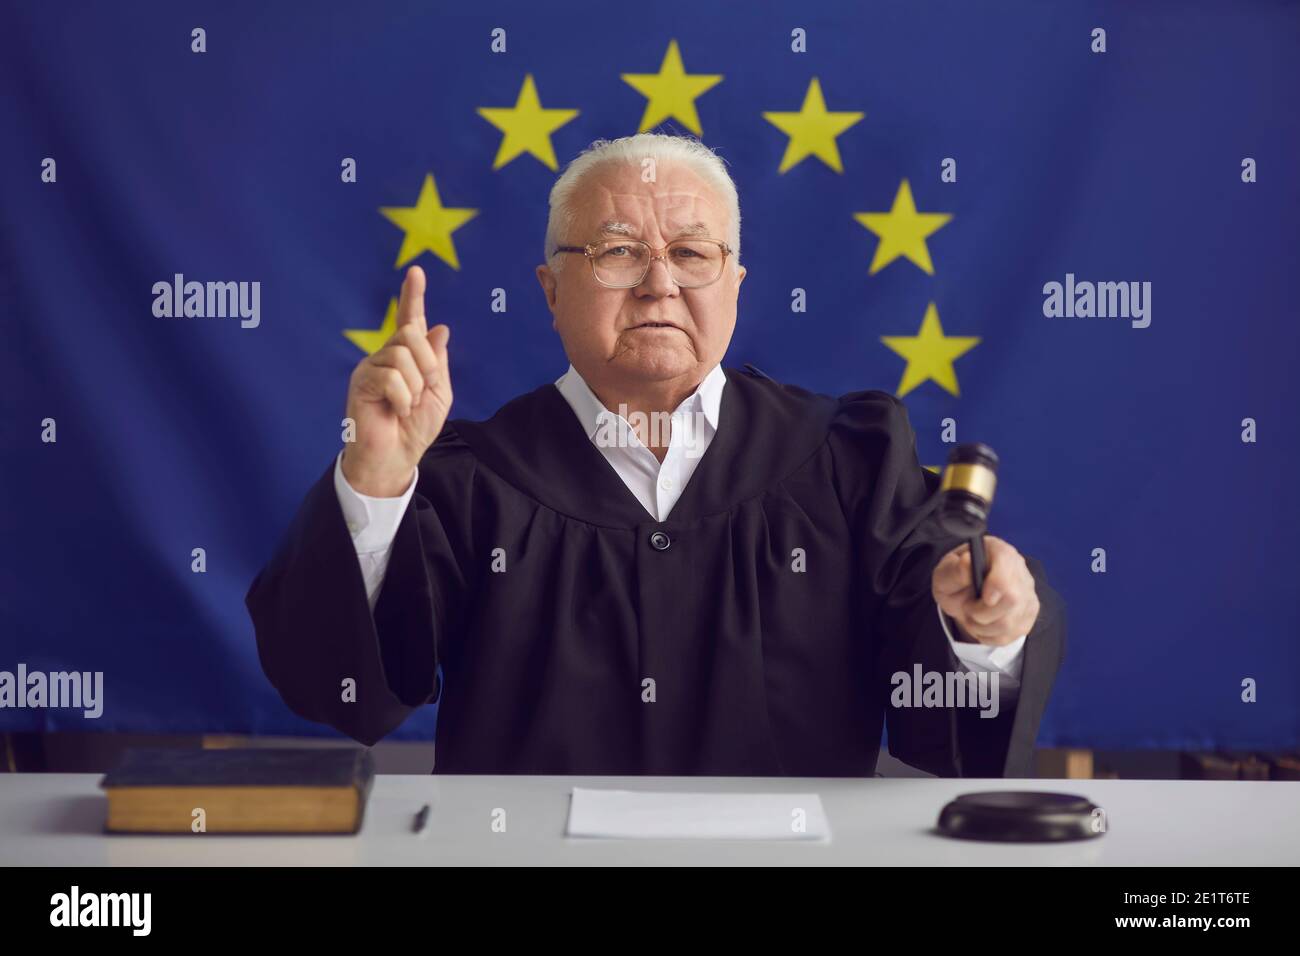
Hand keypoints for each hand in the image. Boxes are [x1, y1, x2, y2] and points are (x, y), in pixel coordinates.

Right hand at [341, 265, 452, 495]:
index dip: (413, 296)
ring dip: (415, 386)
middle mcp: (386, 356)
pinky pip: (390, 377)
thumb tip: (440, 328)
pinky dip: (402, 398)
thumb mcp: (438, 394)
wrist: (395, 458)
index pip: (410, 320)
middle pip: (411, 333)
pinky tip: (396, 411)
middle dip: (427, 364)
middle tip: (424, 390)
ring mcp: (371, 367)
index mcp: (407, 357)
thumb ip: (438, 362)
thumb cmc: (415, 428)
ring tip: (406, 406)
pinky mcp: (361, 383)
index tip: (416, 272)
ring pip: (402, 356)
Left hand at [932, 535, 1038, 646]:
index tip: (985, 598)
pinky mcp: (1028, 614)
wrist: (965, 594)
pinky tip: (981, 626)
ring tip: (971, 618)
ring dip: (982, 627)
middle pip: (1012, 599)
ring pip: (1009, 622)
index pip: (1008, 563)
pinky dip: (989, 636)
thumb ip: (953, 570)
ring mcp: (1027, 593)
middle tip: (968, 608)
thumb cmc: (955, 580)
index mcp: (998, 551)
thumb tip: (967, 562)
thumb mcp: (945, 573)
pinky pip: (1010, 635)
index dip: (998, 583)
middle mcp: (1019, 570)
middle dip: (983, 612)